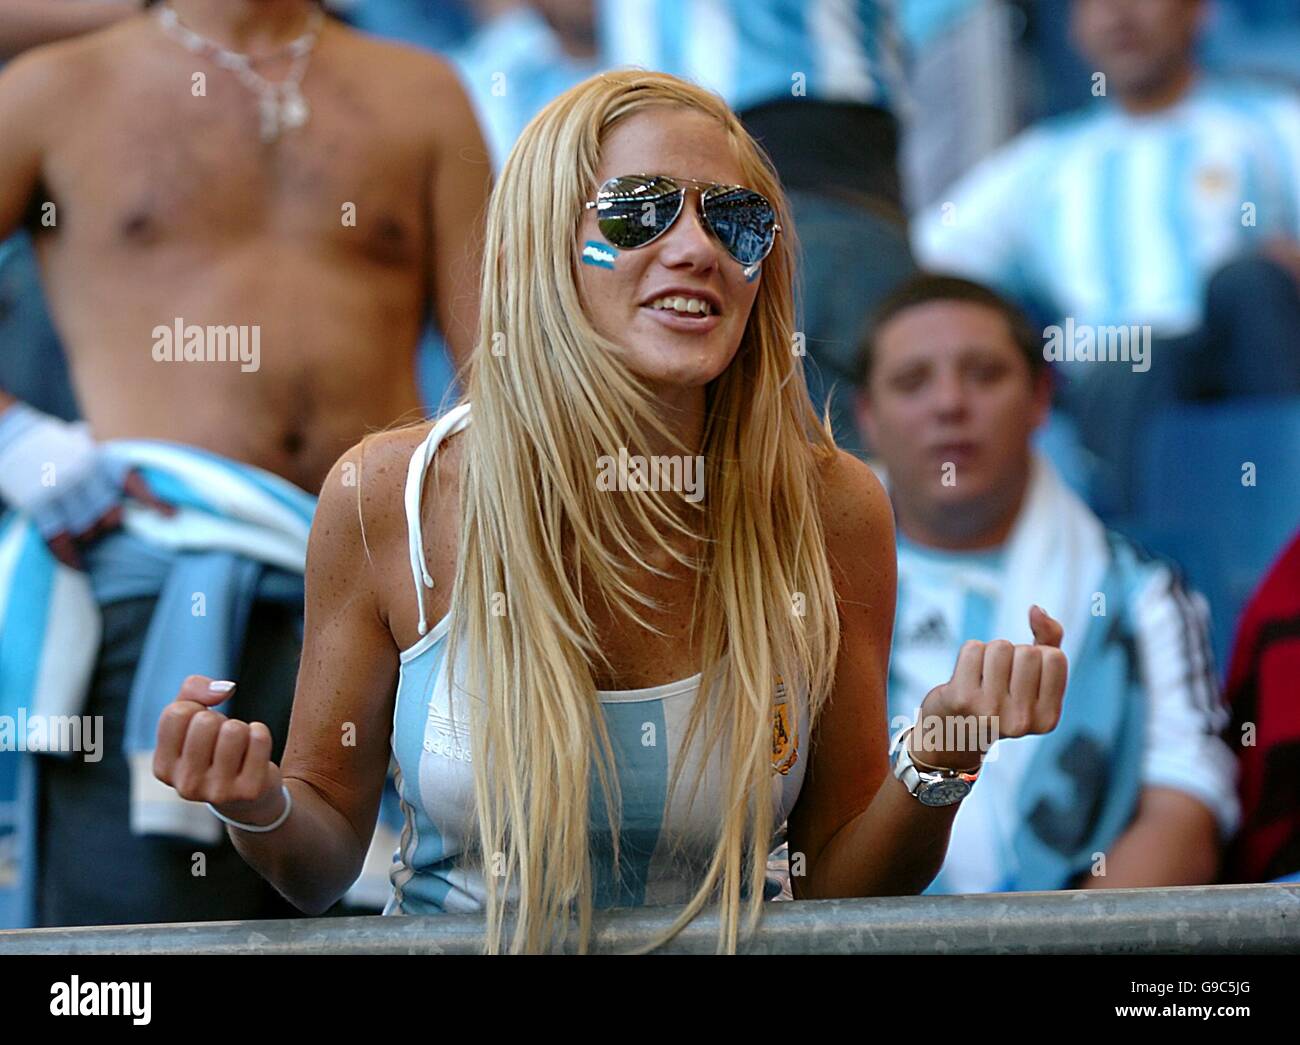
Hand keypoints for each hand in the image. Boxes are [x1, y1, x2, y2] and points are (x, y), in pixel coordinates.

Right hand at [0, 404, 175, 568]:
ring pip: (87, 529)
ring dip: (88, 538)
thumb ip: (99, 464)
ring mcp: (60, 490)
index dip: (154, 500)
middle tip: (103, 525)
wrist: (8, 431)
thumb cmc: (45, 442)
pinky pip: (59, 538)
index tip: (171, 515)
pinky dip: (70, 556)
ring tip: (84, 534)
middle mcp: (82, 475)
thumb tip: (123, 489)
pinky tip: (79, 567)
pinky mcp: (38, 504)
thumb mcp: (78, 444)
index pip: (133, 482)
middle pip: (110, 515)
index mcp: (96, 459)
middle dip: (109, 526)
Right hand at [153, 674, 284, 825]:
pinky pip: (259, 738)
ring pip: (233, 729)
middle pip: (205, 720)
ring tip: (238, 746)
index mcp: (163, 767)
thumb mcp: (192, 717)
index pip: (176, 713)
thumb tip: (224, 688)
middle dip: (220, 719)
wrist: (245, 795)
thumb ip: (194, 689)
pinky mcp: (249, 791)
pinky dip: (260, 734)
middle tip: (222, 739)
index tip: (200, 725)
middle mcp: (186, 785)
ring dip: (241, 728)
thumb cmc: (213, 748)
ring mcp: (217, 792)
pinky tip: (255, 752)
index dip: (196, 708)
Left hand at [911, 605, 1067, 771]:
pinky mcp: (961, 699)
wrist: (953, 731)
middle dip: (1013, 655)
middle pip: (1028, 652)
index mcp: (1047, 719)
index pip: (1056, 657)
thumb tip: (1036, 609)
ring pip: (1000, 647)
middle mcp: (1021, 721)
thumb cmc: (1000, 698)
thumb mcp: (1034, 676)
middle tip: (999, 680)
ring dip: (989, 653)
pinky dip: (968, 654)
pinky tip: (965, 678)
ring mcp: (990, 712)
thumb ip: (1049, 639)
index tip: (1023, 679)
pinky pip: (972, 648)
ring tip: (982, 677)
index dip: (1038, 656)